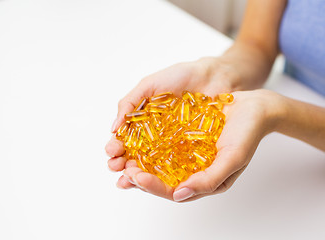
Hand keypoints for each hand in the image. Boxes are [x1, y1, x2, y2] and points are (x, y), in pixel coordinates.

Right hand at [105, 57, 241, 184]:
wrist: (213, 75)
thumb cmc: (180, 76)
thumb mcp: (150, 85)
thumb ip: (130, 103)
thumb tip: (112, 128)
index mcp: (143, 121)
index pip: (125, 139)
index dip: (116, 147)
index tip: (111, 152)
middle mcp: (156, 136)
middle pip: (136, 155)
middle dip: (124, 164)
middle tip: (117, 168)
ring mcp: (173, 144)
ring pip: (154, 163)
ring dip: (141, 173)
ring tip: (132, 178)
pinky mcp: (190, 149)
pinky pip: (178, 163)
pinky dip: (167, 172)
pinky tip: (159, 178)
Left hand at [115, 89, 285, 200]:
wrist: (255, 107)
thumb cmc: (248, 134)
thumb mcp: (233, 159)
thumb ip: (209, 180)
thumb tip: (179, 195)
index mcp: (205, 181)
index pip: (173, 191)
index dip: (153, 186)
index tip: (135, 177)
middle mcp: (194, 170)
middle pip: (161, 179)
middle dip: (139, 176)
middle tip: (120, 169)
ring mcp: (188, 153)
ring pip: (158, 162)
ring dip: (138, 160)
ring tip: (120, 157)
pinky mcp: (185, 136)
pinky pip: (163, 142)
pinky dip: (148, 142)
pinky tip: (134, 138)